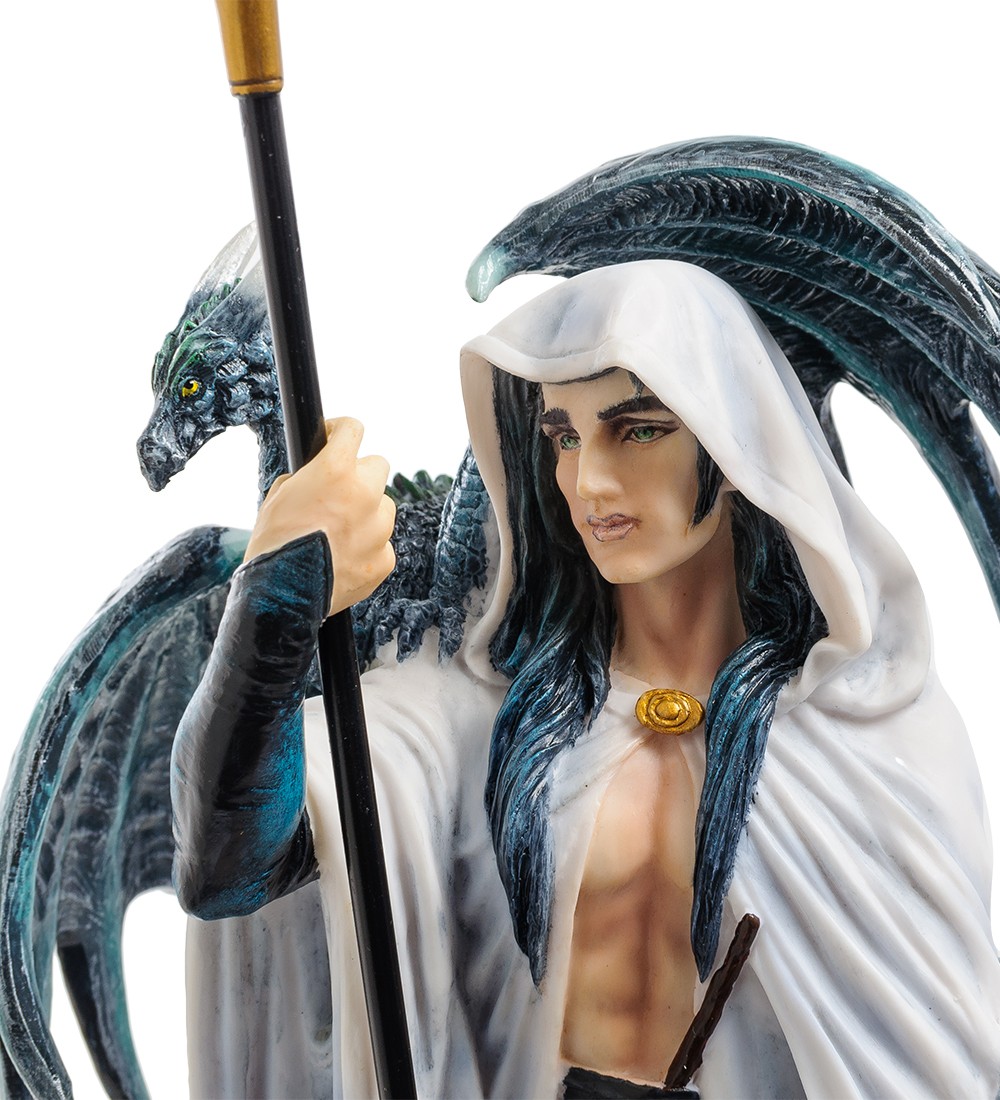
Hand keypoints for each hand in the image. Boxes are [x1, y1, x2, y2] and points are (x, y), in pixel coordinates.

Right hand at [244, 417, 395, 616]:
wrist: (281, 595)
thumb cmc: (273, 544)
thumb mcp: (278, 497)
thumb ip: (305, 477)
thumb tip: (315, 474)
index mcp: (336, 470)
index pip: (353, 428)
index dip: (340, 431)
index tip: (334, 438)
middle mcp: (365, 494)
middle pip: (377, 466)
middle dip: (359, 474)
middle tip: (339, 491)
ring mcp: (380, 528)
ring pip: (383, 506)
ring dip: (367, 512)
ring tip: (338, 533)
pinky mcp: (385, 558)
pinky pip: (382, 543)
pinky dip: (367, 547)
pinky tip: (343, 558)